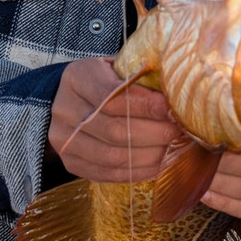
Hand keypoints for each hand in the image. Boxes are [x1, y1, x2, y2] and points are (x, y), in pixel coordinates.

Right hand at [48, 57, 180, 182]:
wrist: (68, 99)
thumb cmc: (102, 79)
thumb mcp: (115, 67)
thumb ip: (138, 77)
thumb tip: (176, 95)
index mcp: (75, 78)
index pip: (113, 97)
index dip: (146, 105)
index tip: (172, 110)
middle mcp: (64, 109)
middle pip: (114, 130)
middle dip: (153, 133)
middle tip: (177, 131)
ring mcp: (63, 140)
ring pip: (113, 156)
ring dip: (149, 154)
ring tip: (170, 147)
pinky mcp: (71, 163)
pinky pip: (109, 173)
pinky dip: (138, 171)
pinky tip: (157, 162)